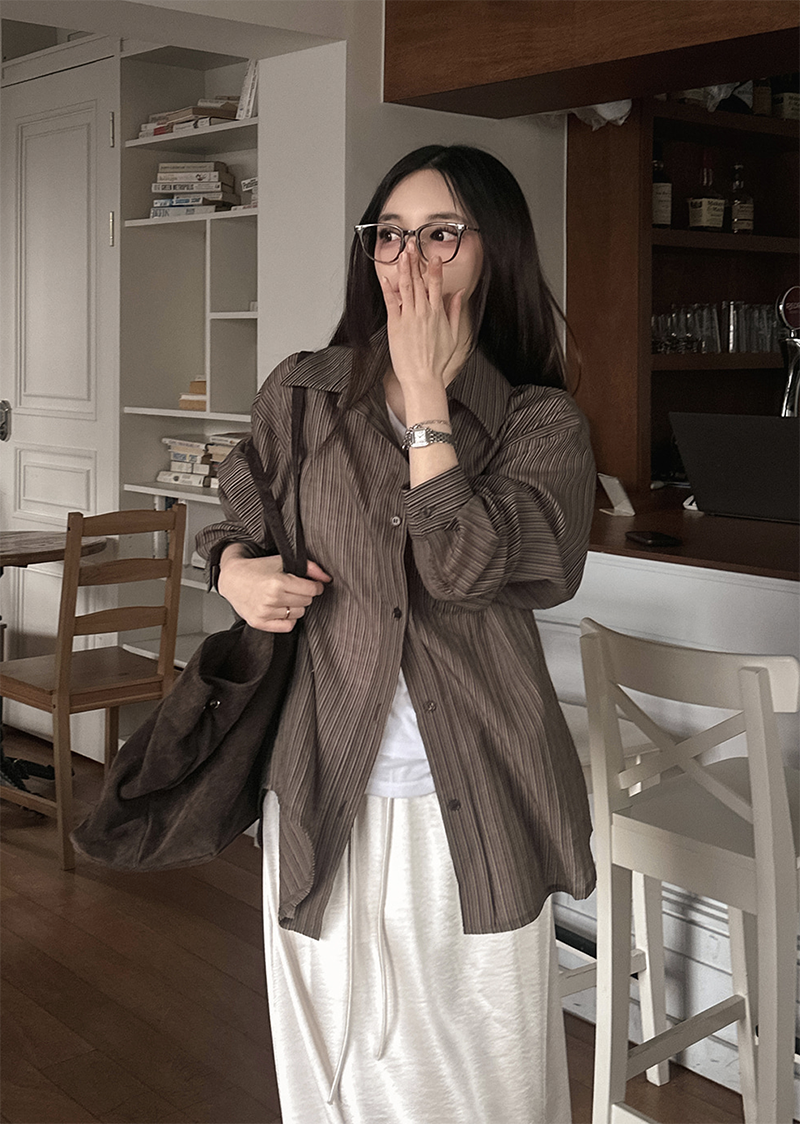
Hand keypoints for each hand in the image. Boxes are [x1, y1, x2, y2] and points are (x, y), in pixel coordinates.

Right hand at [217, 548, 330, 631]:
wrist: (232, 579)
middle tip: (293, 588)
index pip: (312, 590)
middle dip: (304, 594)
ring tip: (284, 597)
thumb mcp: (282, 561)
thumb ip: (308, 567)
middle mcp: (271, 599)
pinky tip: (280, 608)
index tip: (311, 584)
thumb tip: (327, 578)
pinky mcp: (259, 623)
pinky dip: (288, 618)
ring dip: (296, 606)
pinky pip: (288, 626)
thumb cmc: (256, 569)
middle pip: (307, 602)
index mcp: (277, 582)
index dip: (315, 586)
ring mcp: (265, 613)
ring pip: (299, 614)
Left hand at [379, 241, 466, 389]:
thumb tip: (458, 294)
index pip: (436, 283)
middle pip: (419, 280)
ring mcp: (409, 316)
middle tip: (411, 244)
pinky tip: (385, 276)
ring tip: (402, 252)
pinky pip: (391, 301)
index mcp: (437, 312)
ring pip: (406, 286)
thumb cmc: (437, 361)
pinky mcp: (396, 324)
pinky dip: (388, 288)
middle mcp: (423, 311)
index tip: (432, 255)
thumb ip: (454, 311)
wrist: (423, 377)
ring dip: (403, 267)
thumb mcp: (453, 335)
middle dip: (415, 260)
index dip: (434, 267)